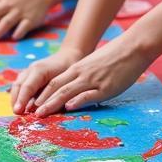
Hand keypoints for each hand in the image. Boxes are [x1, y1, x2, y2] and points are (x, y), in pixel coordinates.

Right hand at [9, 47, 85, 113]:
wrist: (68, 56)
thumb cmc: (69, 68)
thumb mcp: (65, 80)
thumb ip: (55, 94)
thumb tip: (45, 109)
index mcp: (39, 69)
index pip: (27, 87)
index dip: (22, 100)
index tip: (18, 111)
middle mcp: (31, 69)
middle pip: (19, 85)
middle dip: (16, 100)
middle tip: (15, 113)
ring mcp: (29, 70)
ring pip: (17, 84)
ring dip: (15, 97)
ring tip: (17, 111)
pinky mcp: (29, 74)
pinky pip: (20, 84)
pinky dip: (18, 94)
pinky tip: (20, 103)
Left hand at [11, 36, 152, 115]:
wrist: (132, 47)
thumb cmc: (114, 57)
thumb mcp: (93, 65)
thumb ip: (82, 75)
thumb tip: (74, 91)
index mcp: (77, 68)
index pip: (53, 82)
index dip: (41, 94)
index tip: (31, 105)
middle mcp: (80, 73)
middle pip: (55, 87)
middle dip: (41, 101)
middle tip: (29, 113)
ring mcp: (92, 80)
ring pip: (67, 91)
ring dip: (52, 103)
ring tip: (41, 114)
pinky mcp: (106, 87)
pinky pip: (88, 94)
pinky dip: (77, 101)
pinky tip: (69, 107)